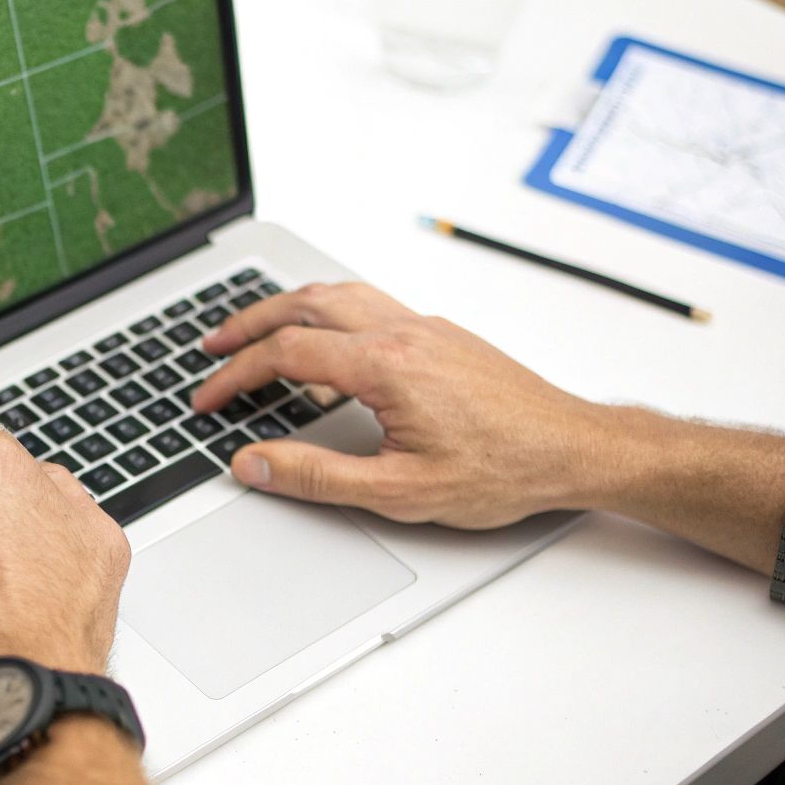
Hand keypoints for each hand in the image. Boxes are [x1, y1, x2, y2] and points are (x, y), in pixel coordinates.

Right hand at [189, 282, 608, 526]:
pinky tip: (324, 336)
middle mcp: (403, 332)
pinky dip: (326, 309)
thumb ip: (316, 476)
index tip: (208, 399)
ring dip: (286, 307)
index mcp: (386, 365)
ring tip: (255, 330)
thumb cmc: (505, 470)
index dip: (234, 375)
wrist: (577, 449)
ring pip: (338, 294)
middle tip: (212, 346)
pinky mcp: (442, 335)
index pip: (286, 354)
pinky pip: (369, 303)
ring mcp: (425, 327)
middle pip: (304, 304)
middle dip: (248, 323)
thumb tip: (254, 464)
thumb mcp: (400, 490)